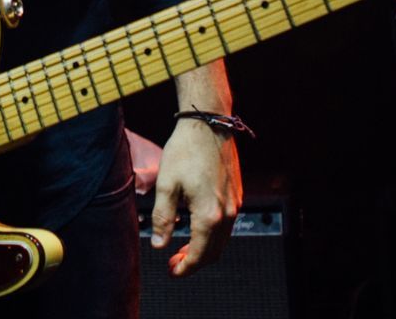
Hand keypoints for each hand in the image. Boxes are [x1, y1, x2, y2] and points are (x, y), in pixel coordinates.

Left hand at [148, 117, 242, 277]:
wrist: (209, 125)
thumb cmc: (186, 151)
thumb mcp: (166, 185)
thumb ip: (163, 218)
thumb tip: (159, 245)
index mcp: (209, 215)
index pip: (199, 255)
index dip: (184, 268)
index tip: (171, 271)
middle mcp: (227, 213)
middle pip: (213, 253)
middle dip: (194, 262)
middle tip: (174, 263)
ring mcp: (235, 204)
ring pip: (222, 240)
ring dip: (203, 249)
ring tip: (182, 247)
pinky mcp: (237, 195)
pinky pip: (226, 225)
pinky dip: (212, 235)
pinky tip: (195, 227)